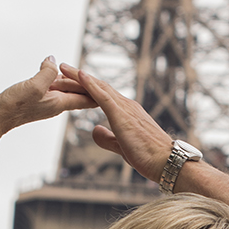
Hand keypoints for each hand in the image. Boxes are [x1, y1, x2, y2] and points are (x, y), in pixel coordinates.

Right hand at [0, 57, 96, 132]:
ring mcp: (46, 102)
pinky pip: (51, 87)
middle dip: (86, 82)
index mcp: (60, 103)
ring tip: (79, 69)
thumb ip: (47, 72)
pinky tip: (51, 70)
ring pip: (65, 89)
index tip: (112, 85)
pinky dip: (55, 78)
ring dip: (70, 79)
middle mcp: (56, 104)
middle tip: (101, 72)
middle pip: (79, 92)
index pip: (88, 97)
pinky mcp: (35, 99)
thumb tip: (53, 60)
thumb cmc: (14, 105)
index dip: (99, 90)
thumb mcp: (33, 85)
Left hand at [55, 65, 173, 183]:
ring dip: (79, 77)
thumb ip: (107, 138)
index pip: (103, 95)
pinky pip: (103, 96)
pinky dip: (90, 84)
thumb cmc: (149, 157)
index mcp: (127, 112)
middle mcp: (126, 105)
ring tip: (63, 67)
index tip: (71, 81)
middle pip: (99, 87)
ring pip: (99, 88)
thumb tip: (94, 130)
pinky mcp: (123, 115)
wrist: (167, 161)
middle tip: (62, 68)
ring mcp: (125, 108)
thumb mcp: (122, 147)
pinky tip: (79, 75)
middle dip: (79, 77)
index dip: (86, 87)